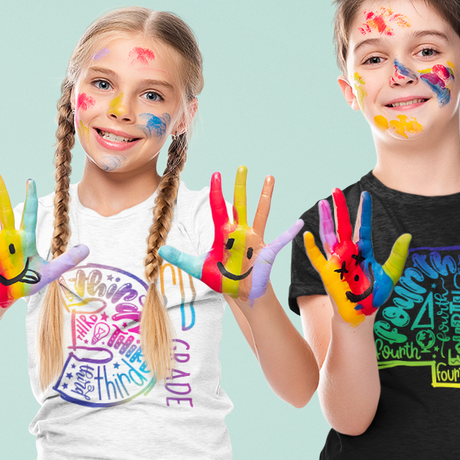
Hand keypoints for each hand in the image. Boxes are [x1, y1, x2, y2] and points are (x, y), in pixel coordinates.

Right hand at [0, 173, 88, 307]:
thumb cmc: (26, 284)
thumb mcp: (49, 273)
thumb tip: (88, 249)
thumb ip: (67, 261)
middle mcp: (10, 238)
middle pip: (6, 210)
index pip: (29, 214)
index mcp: (25, 240)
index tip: (29, 181)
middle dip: (2, 192)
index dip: (30, 198)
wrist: (6, 296)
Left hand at [157, 165, 302, 301]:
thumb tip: (160, 250)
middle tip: (242, 166)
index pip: (219, 207)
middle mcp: (240, 231)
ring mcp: (254, 239)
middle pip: (240, 203)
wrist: (239, 293)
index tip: (216, 174)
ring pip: (260, 212)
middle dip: (240, 185)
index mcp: (223, 233)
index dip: (217, 191)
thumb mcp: (197, 268)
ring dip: (264, 196)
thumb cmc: (222, 278)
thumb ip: (180, 258)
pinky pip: (280, 241)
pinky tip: (299, 223)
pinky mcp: (266, 252)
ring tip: (269, 177)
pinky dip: (289, 232)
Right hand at [303, 188, 409, 325]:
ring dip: (325, 219)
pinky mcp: (327, 272)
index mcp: (363, 250)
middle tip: (335, 189)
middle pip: (342, 225)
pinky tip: (306, 234)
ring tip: (322, 202)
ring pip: (328, 235)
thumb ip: (397, 255)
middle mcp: (348, 252)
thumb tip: (407, 235)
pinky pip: (316, 258)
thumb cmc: (375, 295)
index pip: (362, 225)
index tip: (366, 194)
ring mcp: (336, 260)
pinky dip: (310, 247)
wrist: (362, 313)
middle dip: (339, 207)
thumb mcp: (391, 273)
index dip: (364, 210)